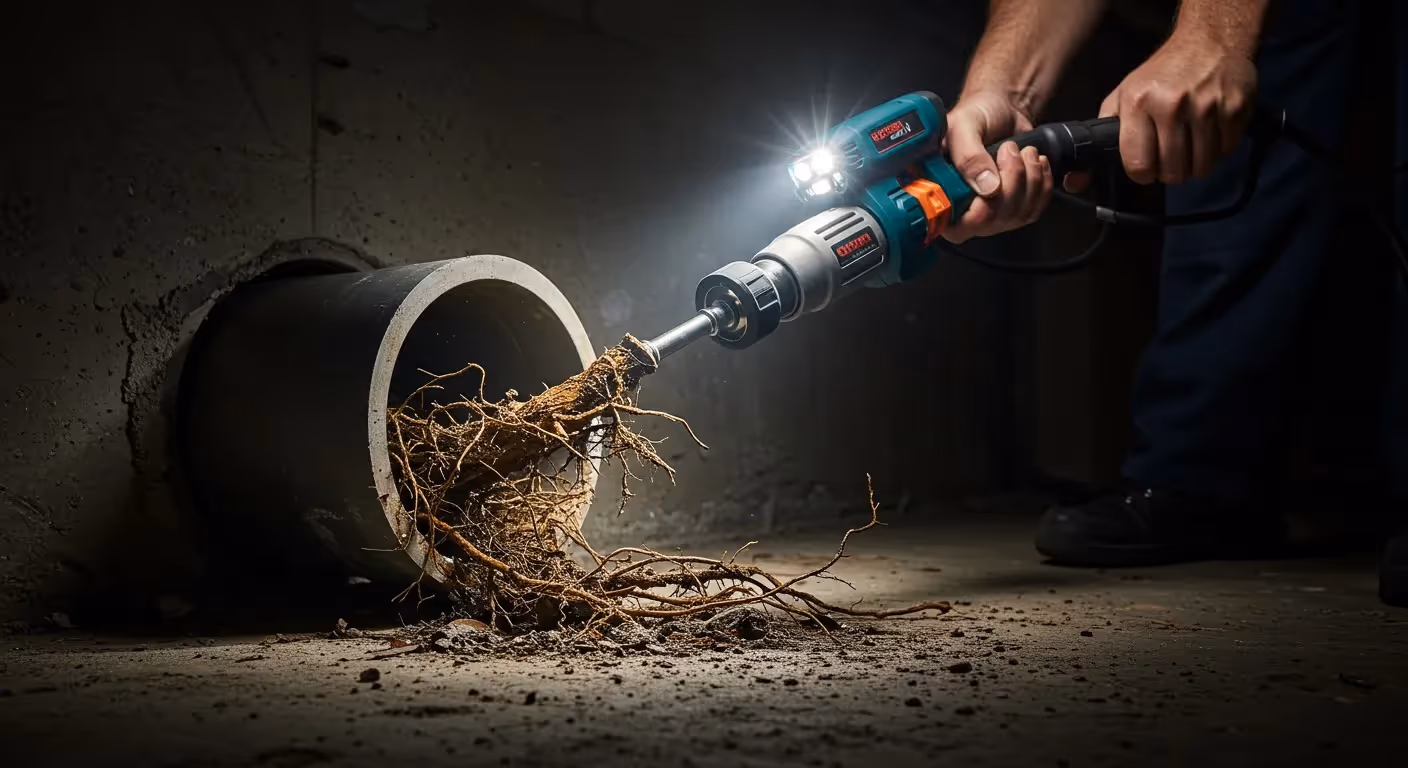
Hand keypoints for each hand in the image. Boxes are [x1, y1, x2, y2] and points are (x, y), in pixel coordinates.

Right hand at [942, 90, 1054, 243]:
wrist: (1000, 108)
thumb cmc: (976, 114)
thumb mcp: (964, 126)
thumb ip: (969, 156)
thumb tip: (986, 188)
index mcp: (940, 194)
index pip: (958, 226)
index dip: (980, 210)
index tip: (992, 180)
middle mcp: (963, 209)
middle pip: (994, 220)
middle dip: (1011, 181)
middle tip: (1009, 151)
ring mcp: (990, 212)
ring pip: (1018, 215)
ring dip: (1030, 178)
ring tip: (1022, 152)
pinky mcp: (1015, 207)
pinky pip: (1035, 210)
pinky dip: (1042, 184)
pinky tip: (1035, 164)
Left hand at [1092, 27, 1256, 186]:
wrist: (1209, 41)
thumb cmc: (1162, 74)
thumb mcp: (1123, 94)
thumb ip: (1103, 133)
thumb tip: (1079, 176)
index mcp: (1140, 102)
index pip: (1138, 164)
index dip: (1141, 174)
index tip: (1145, 168)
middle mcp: (1173, 105)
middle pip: (1172, 171)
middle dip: (1168, 172)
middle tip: (1169, 157)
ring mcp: (1207, 107)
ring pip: (1201, 167)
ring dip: (1194, 165)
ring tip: (1189, 147)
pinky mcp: (1235, 110)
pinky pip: (1225, 152)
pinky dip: (1218, 151)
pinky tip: (1209, 134)